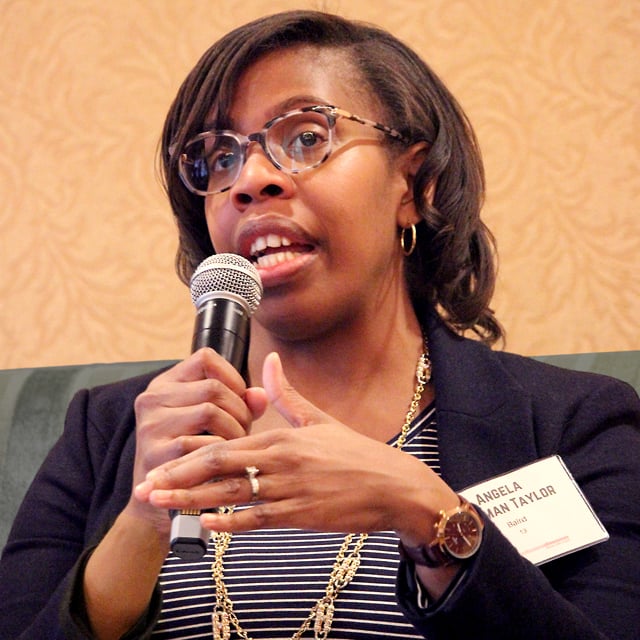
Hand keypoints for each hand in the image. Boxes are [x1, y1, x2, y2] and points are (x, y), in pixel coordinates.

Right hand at [129, 347, 266, 531]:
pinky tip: (225, 464)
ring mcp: (151, 425)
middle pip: (213, 388)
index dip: (233, 377)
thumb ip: (240, 403)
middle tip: (244, 432)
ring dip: (234, 432)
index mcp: (166, 383)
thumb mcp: (212, 421)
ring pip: (210, 412)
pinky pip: (204, 445)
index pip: (206, 358)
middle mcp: (152, 398)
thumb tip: (260, 395)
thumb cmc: (193, 454)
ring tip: (236, 447)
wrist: (159, 502)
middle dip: (240, 411)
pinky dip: (223, 455)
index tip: (240, 401)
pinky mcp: (156, 453)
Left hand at [142, 352, 450, 536]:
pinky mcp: (300, 516)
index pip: (223, 444)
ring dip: (193, 502)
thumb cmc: (355, 452)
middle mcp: (280, 463)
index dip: (188, 455)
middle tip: (146, 487)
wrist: (392, 485)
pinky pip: (259, 520)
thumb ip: (288, 394)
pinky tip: (207, 525)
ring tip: (163, 506)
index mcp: (282, 438)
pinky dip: (231, 523)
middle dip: (178, 480)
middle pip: (218, 468)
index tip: (161, 462)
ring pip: (232, 497)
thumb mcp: (320, 419)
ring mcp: (289, 492)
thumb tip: (270, 362)